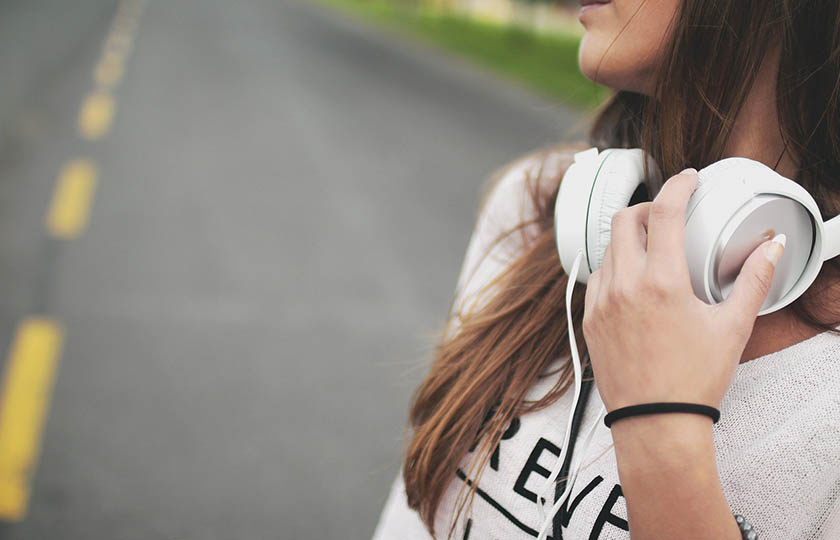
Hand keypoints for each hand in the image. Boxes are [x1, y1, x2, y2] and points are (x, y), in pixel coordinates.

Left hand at [582, 168, 785, 412]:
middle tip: (668, 214)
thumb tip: (773, 248)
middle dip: (648, 208)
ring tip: (653, 248)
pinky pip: (596, 278)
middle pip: (625, 219)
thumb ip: (753, 280)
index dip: (677, 185)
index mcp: (661, 282)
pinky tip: (632, 279)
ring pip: (608, 248)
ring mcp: (601, 303)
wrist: (655, 423)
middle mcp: (624, 286)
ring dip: (629, 239)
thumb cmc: (696, 379)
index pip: (665, 212)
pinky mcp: (589, 320)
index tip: (687, 179)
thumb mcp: (733, 327)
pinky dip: (614, 267)